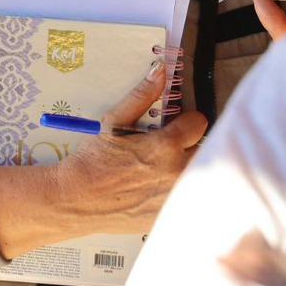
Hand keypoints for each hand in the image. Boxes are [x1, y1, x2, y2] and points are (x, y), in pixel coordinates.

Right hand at [55, 62, 208, 235]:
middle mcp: (177, 172)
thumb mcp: (113, 123)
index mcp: (166, 146)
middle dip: (192, 146)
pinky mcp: (173, 215)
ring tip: (166, 171)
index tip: (175, 128)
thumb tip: (160, 69)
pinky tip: (160, 191)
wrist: (78, 201)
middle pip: (207, 149)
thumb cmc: (95, 160)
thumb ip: (141, 96)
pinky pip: (191, 199)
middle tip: (170, 150)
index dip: (186, 123)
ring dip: (189, 169)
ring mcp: (177, 197)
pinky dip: (182, 193)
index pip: (199, 124)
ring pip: (202, 175)